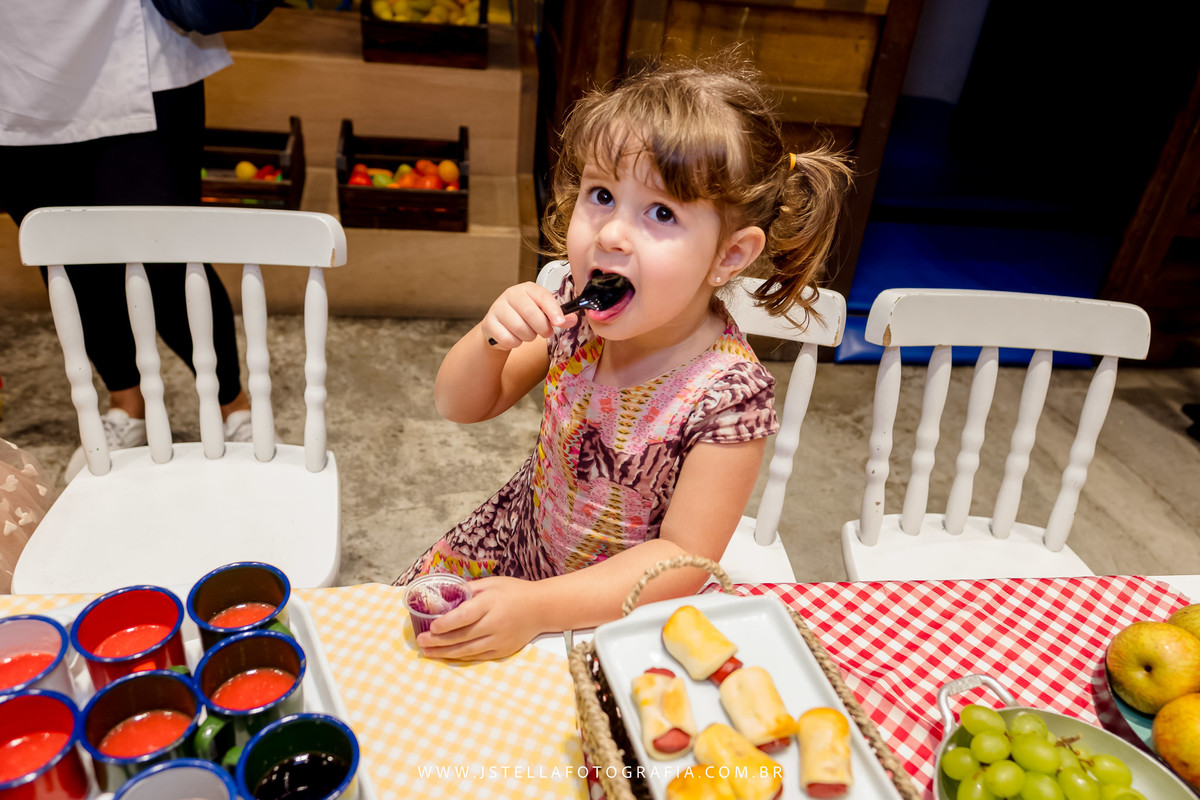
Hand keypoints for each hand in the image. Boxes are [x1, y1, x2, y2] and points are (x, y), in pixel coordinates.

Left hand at [415, 576, 545, 659]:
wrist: (541, 608)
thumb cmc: (514, 592)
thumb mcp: (492, 583)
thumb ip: (468, 589)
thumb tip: (444, 594)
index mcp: (490, 603)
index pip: (464, 616)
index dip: (446, 623)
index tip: (431, 626)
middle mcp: (494, 623)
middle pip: (462, 636)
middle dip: (438, 641)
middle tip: (420, 642)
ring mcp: (499, 640)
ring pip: (467, 650)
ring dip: (445, 652)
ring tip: (427, 652)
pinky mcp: (502, 651)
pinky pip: (477, 656)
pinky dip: (460, 657)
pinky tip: (447, 655)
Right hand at [481, 283, 570, 350]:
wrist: (499, 327)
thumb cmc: (525, 317)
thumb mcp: (543, 314)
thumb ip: (559, 317)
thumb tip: (572, 319)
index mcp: (528, 289)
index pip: (542, 296)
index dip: (553, 310)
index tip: (560, 322)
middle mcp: (511, 294)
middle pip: (531, 313)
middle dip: (542, 328)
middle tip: (545, 332)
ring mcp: (498, 307)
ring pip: (520, 328)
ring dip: (528, 337)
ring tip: (527, 333)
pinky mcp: (489, 323)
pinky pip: (507, 338)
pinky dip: (514, 343)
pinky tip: (513, 337)